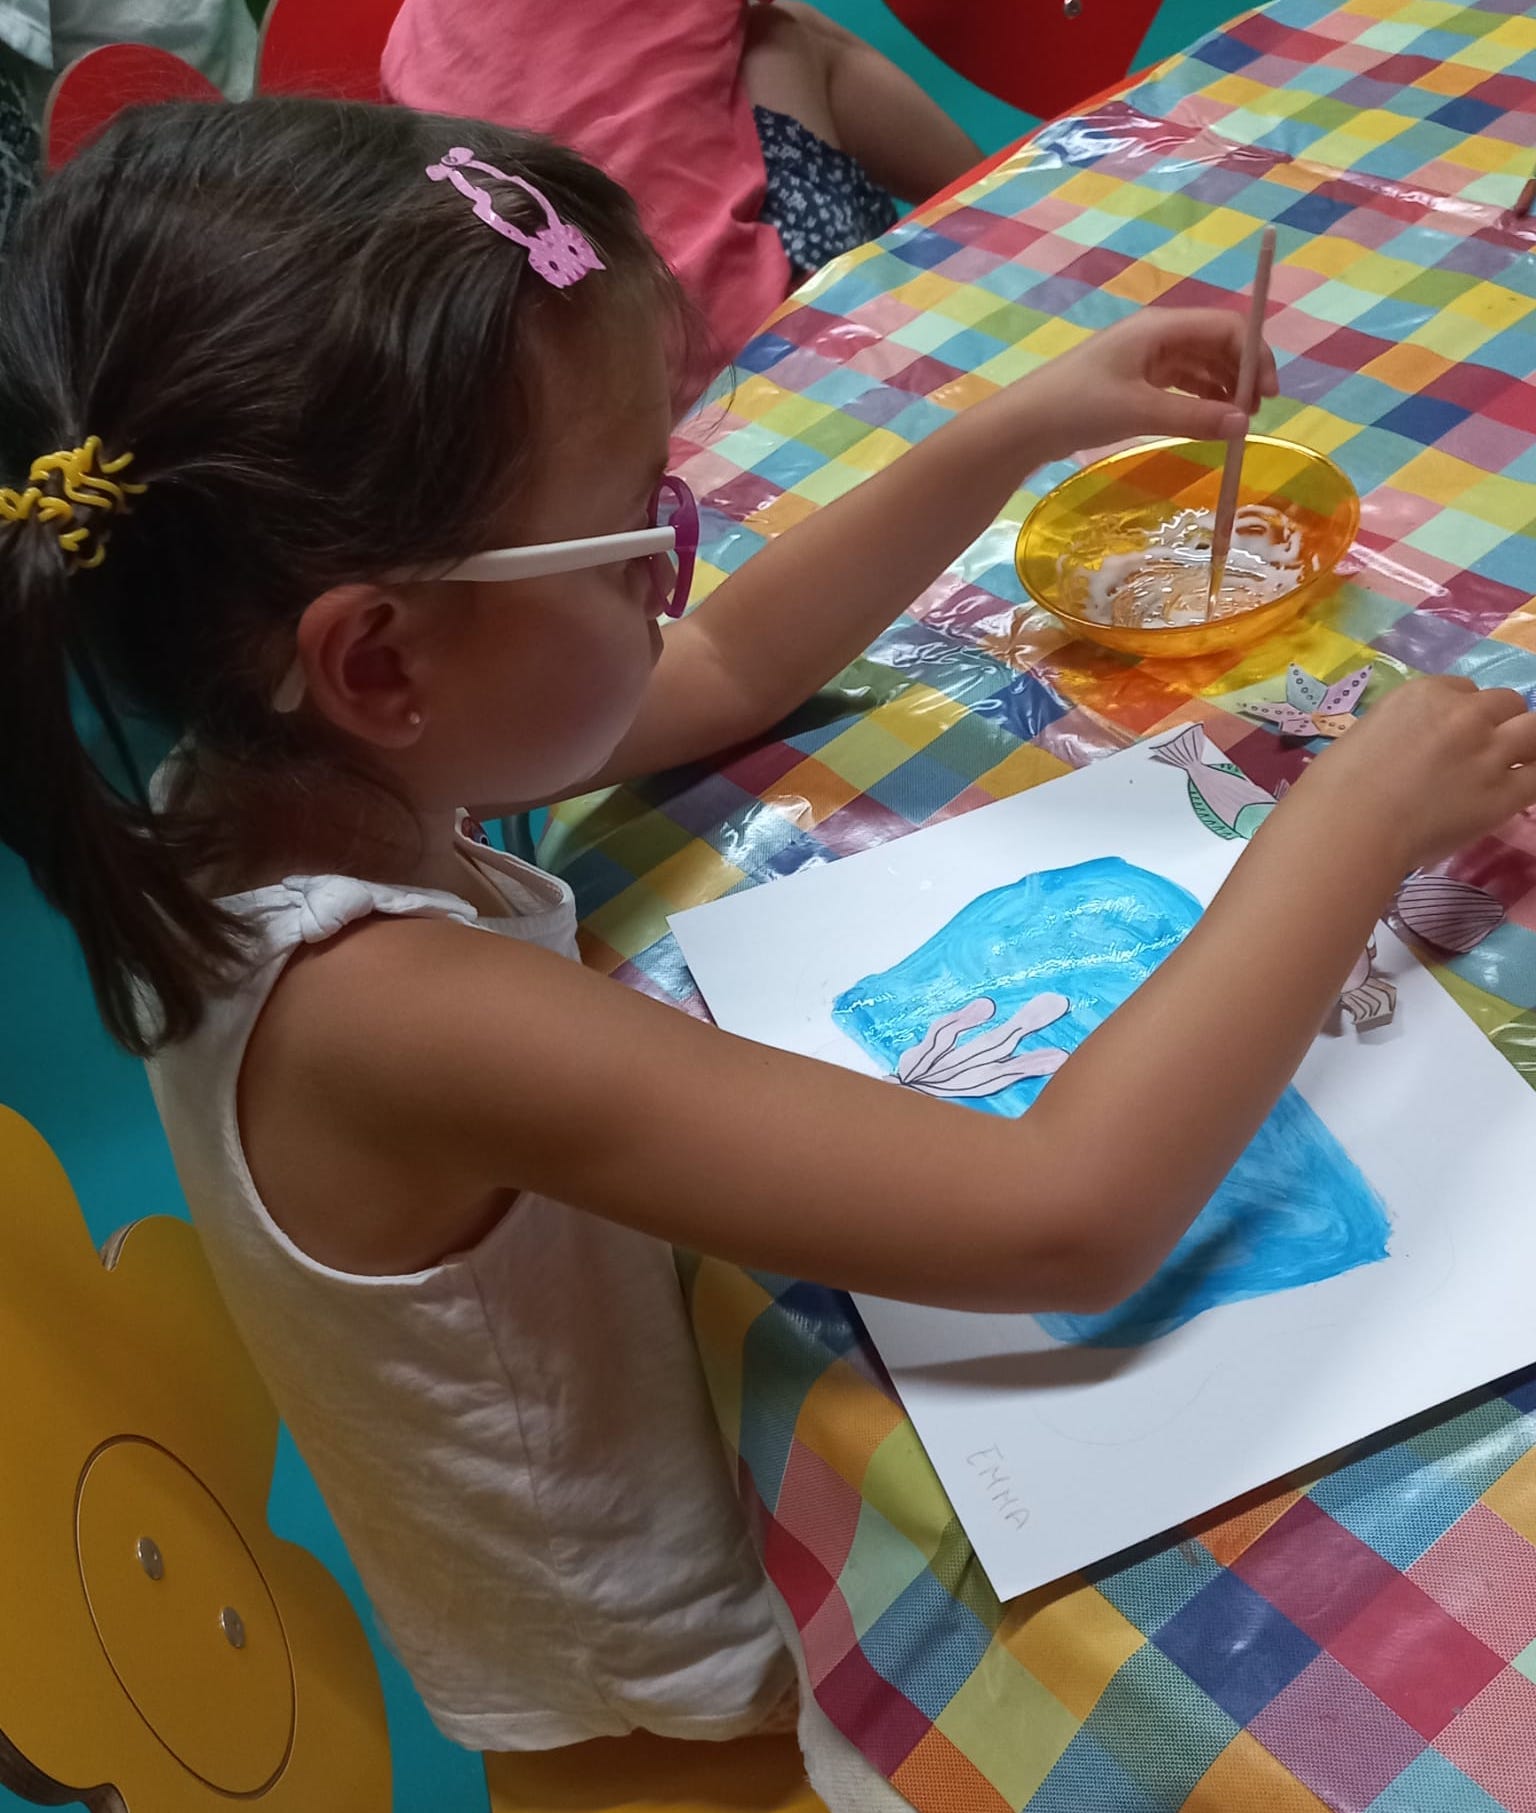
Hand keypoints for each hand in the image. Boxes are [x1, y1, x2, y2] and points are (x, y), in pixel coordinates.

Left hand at [1026, 308, 1279, 454]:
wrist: (1025, 425)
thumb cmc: (1078, 406)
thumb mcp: (1140, 411)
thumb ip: (1194, 416)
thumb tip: (1244, 425)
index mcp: (1160, 328)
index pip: (1225, 327)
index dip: (1255, 355)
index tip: (1268, 395)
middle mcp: (1156, 337)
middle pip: (1216, 344)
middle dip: (1242, 373)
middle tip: (1255, 414)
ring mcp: (1144, 360)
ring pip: (1199, 366)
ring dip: (1223, 389)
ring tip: (1236, 423)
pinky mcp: (1133, 383)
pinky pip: (1179, 384)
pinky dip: (1199, 399)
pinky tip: (1208, 422)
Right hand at [1290, 677, 1535, 873]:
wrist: (1348, 826)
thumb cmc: (1332, 787)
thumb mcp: (1362, 736)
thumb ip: (1398, 734)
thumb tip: (1405, 754)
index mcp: (1423, 694)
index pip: (1463, 689)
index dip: (1460, 713)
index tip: (1448, 736)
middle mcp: (1464, 714)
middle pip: (1506, 704)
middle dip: (1499, 723)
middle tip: (1481, 753)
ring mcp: (1489, 752)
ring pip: (1534, 732)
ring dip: (1525, 745)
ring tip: (1508, 768)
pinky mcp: (1504, 794)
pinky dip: (1531, 779)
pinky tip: (1516, 791)